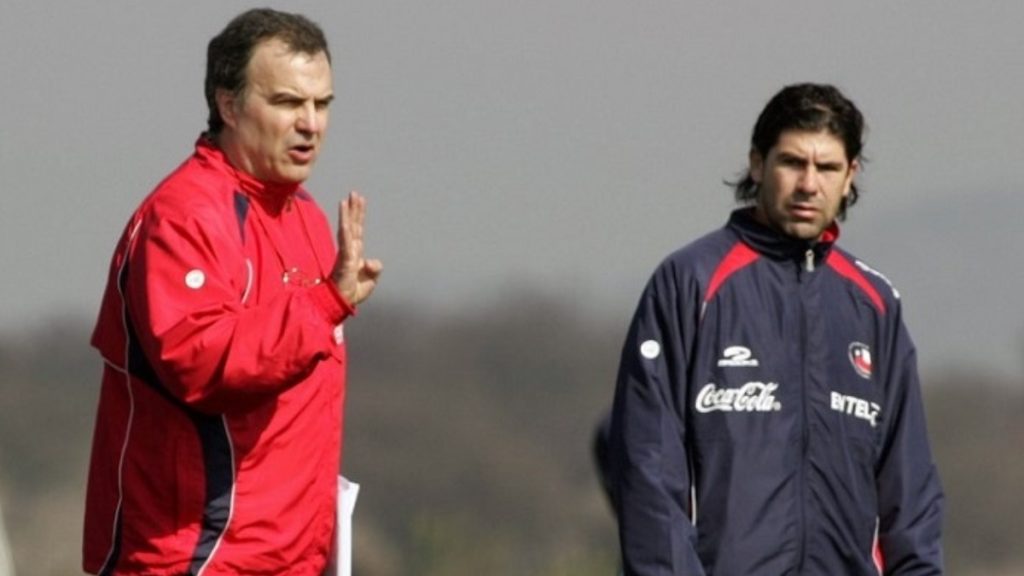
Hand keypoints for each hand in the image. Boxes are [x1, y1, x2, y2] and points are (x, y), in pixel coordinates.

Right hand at [330, 191, 381, 305]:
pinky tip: (345, 220)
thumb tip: (372, 261)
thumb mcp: (369, 280)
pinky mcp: (345, 260)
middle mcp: (350, 250)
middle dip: (354, 209)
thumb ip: (374, 269)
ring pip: (347, 230)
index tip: (359, 201)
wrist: (341, 303)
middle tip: (354, 193)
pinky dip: (346, 230)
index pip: (358, 230)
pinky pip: (345, 242)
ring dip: (348, 214)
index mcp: (356, 253)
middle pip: (353, 225)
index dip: (359, 215)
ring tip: (347, 199)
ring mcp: (347, 254)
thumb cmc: (351, 292)